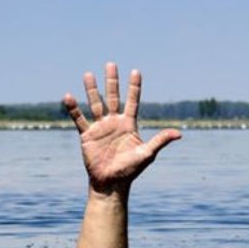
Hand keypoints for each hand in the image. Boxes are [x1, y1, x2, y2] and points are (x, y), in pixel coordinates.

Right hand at [63, 62, 180, 192]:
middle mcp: (114, 122)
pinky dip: (73, 109)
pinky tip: (68, 96)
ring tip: (88, 74)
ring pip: (95, 104)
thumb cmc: (130, 170)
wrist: (111, 183)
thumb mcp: (147, 154)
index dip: (134, 87)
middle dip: (112, 82)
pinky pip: (80, 119)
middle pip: (113, 97)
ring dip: (92, 90)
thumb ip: (160, 141)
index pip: (132, 101)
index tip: (136, 71)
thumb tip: (179, 133)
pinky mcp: (87, 135)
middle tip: (110, 64)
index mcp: (129, 124)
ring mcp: (100, 128)